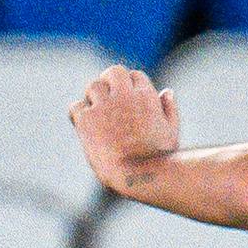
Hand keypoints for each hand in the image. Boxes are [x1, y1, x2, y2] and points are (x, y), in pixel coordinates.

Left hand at [69, 65, 179, 198]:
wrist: (137, 175)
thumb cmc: (159, 159)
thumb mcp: (171, 132)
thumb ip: (169, 109)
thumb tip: (166, 91)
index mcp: (147, 96)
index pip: (134, 76)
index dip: (129, 87)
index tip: (126, 101)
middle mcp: (125, 96)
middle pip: (113, 72)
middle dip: (109, 82)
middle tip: (106, 98)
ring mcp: (104, 106)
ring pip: (93, 86)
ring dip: (94, 97)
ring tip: (96, 115)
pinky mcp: (87, 120)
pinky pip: (76, 106)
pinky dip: (78, 114)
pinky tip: (84, 127)